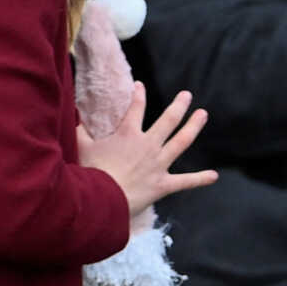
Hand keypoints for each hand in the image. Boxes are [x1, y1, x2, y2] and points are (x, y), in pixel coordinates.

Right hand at [77, 82, 216, 217]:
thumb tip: (73, 116)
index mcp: (129, 135)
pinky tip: (213, 176)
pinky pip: (185, 181)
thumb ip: (80, 131)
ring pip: (181, 141)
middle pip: (168, 120)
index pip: (136, 108)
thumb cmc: (90, 173)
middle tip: (187, 95)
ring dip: (194, 127)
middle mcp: (148, 145)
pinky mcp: (163, 184)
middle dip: (178, 106)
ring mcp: (159, 164)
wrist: (102, 199)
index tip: (140, 85)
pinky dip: (200, 179)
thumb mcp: (81, 148)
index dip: (138, 95)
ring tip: (203, 114)